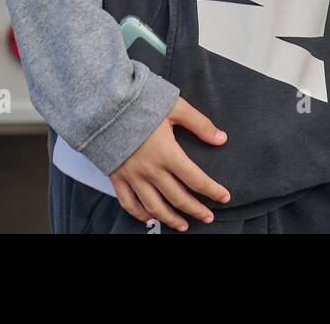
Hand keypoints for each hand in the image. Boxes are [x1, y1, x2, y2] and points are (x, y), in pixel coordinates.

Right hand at [109, 97, 230, 231]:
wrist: (106, 105)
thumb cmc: (141, 103)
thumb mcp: (176, 107)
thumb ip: (200, 124)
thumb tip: (221, 139)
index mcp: (167, 153)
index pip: (196, 179)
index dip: (212, 191)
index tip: (224, 197)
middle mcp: (151, 170)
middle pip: (178, 198)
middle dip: (196, 210)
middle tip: (209, 217)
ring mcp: (132, 176)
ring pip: (154, 207)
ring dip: (170, 219)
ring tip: (183, 225)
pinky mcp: (117, 177)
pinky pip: (128, 203)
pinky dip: (139, 214)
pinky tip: (150, 219)